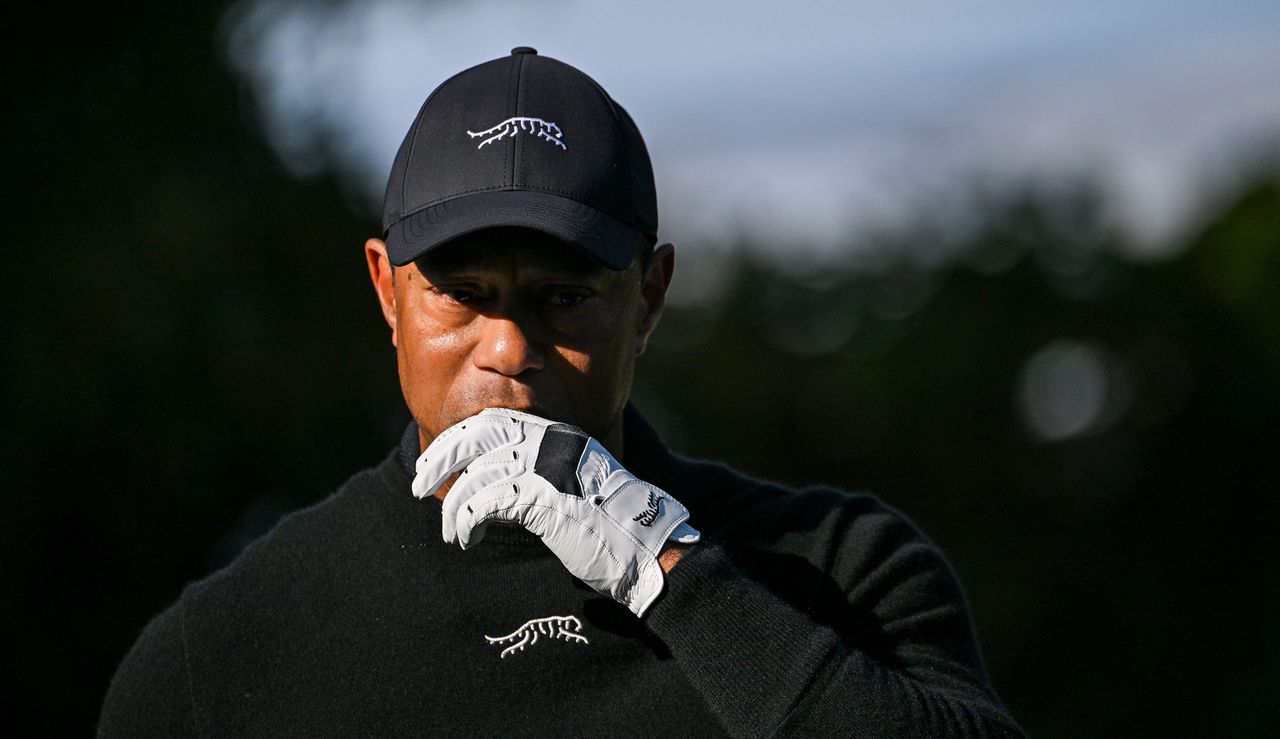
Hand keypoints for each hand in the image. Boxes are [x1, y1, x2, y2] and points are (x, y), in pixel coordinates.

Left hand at [412, 408, 699, 615]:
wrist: (647, 546)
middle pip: (478, 434)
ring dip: (454, 506)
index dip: (459, 438)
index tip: (436, 458)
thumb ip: (541, 472)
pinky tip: (468, 536)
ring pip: (478, 474)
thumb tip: (495, 480)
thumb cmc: (612, 524)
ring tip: (451, 531)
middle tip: (419, 482)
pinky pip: (486, 502)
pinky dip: (468, 520)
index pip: (494, 421)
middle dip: (441, 457)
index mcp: (558, 435)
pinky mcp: (543, 499)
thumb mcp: (575, 483)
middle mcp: (551, 443)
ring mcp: (548, 469)